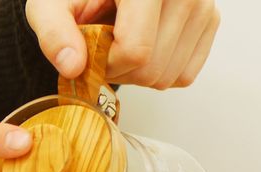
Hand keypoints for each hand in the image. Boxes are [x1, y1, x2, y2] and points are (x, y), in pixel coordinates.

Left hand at [25, 0, 220, 88]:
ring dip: (137, 72)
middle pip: (153, 68)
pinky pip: (184, 73)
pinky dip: (159, 70)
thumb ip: (54, 33)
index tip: (89, 49)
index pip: (136, 51)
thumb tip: (73, 67)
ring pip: (169, 75)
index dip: (104, 64)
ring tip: (121, 41)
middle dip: (119, 70)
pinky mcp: (210, 20)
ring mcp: (203, 5)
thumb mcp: (50, 6)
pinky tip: (143, 44)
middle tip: (103, 47)